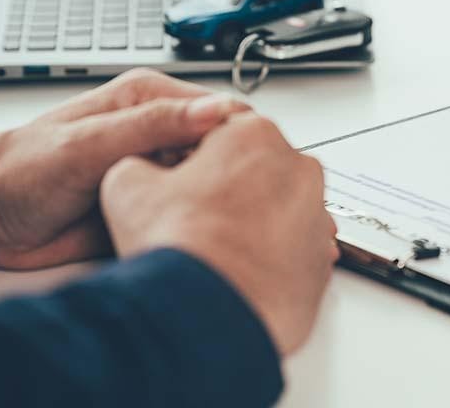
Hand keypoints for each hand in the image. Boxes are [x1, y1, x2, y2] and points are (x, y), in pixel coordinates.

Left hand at [0, 69, 248, 268]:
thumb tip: (214, 111)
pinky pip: (184, 217)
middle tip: (224, 200)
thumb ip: (152, 126)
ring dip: (211, 204)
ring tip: (203, 220)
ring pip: (208, 187)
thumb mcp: (90, 142)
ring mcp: (156, 171)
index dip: (238, 138)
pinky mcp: (149, 206)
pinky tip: (187, 234)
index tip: (243, 167)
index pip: (220, 112)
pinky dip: (190, 227)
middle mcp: (159, 133)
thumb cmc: (21, 168)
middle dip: (228, 176)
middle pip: (221, 151)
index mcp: (150, 100)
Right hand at [100, 113, 337, 355]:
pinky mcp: (322, 259)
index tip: (177, 184)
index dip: (192, 161)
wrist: (209, 315)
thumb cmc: (181, 248)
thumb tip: (143, 168)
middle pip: (256, 170)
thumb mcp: (127, 185)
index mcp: (255, 134)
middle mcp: (299, 167)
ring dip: (253, 225)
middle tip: (194, 221)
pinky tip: (238, 272)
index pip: (221, 134)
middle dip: (229, 191)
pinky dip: (271, 259)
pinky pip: (293, 251)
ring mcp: (317, 215)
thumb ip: (141, 162)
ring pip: (279, 211)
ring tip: (215, 250)